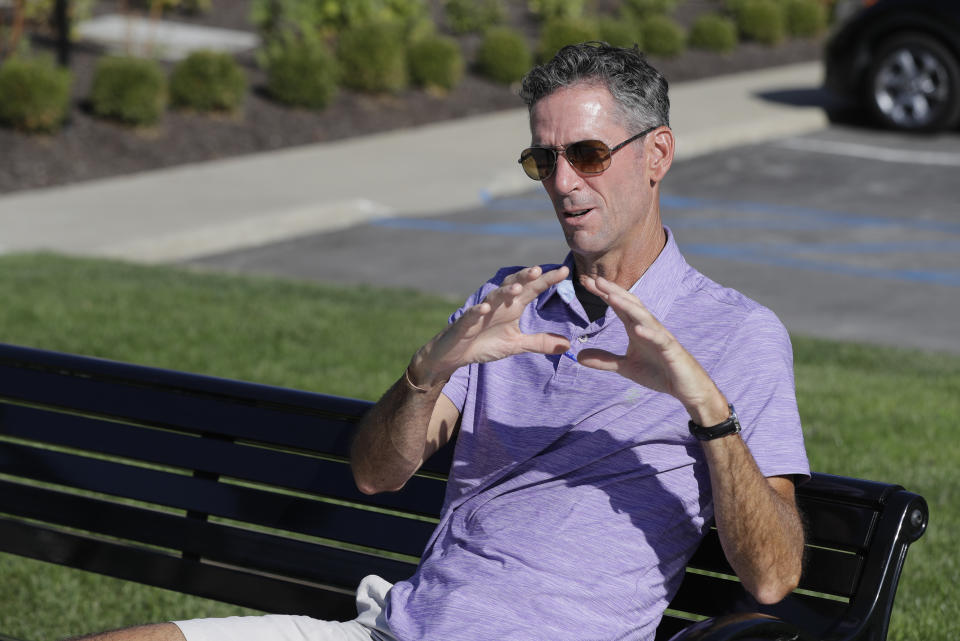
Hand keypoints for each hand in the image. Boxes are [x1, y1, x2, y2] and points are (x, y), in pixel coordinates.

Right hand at [410, 266, 571, 386]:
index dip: (547, 280)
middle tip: (538, 270)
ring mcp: (481, 312)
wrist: (455, 354)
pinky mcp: (465, 324)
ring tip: (516, 288)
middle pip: (513, 286)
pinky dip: (477, 310)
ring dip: (504, 291)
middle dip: (525, 277)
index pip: (532, 289)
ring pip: (494, 297)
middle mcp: (498, 304)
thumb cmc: (485, 344)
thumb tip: (568, 345)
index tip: (565, 271)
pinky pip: (471, 315)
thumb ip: (540, 342)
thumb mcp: (516, 345)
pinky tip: (484, 308)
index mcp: (512, 307)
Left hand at [576, 276, 727, 423]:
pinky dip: (649, 334)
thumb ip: (604, 360)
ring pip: (643, 317)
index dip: (603, 294)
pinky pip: (660, 340)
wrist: (686, 388)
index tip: (585, 282)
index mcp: (636, 328)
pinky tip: (637, 330)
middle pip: (629, 304)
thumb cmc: (658, 373)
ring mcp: (661, 337)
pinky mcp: (671, 350)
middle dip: (613, 291)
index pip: (618, 306)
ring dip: (628, 306)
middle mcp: (648, 327)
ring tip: (612, 297)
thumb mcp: (625, 367)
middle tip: (595, 279)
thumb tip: (578, 356)